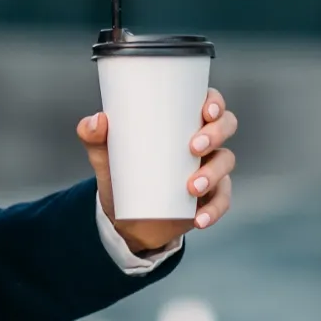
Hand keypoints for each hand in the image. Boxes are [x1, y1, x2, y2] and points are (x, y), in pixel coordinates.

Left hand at [76, 87, 236, 256]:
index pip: (208, 102)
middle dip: (216, 134)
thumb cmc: (122, 173)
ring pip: (225, 161)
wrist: (126, 217)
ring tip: (192, 187)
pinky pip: (222, 200)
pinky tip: (200, 218)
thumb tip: (96, 121)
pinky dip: (214, 210)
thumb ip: (94, 137)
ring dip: (213, 173)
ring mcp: (210, 168)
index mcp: (183, 121)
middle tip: (194, 147)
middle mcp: (203, 140)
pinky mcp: (210, 197)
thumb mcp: (105, 156)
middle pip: (226, 126)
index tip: (207, 110)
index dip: (215, 101)